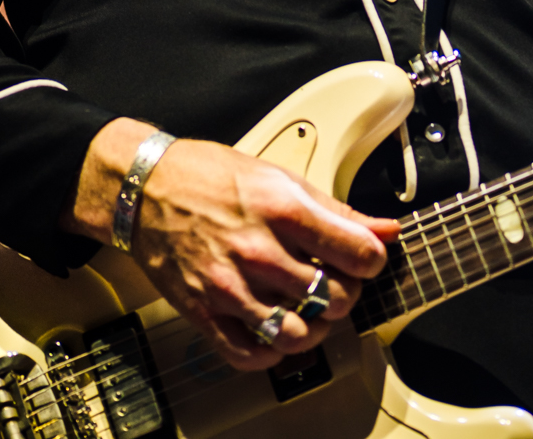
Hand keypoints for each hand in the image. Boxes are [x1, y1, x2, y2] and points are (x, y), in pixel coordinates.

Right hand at [61, 117, 397, 369]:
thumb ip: (337, 209)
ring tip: (312, 308)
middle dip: (346, 293)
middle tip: (337, 281)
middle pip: (334, 299)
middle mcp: (259, 251)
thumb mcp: (281, 177)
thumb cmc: (212, 177)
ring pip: (300, 335)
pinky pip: (251, 356)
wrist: (147, 190)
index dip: (372, 260)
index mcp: (283, 210)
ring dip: (316, 327)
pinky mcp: (205, 313)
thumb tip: (385, 230)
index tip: (366, 258)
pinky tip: (276, 328)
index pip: (358, 254)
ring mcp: (231, 287)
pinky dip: (273, 352)